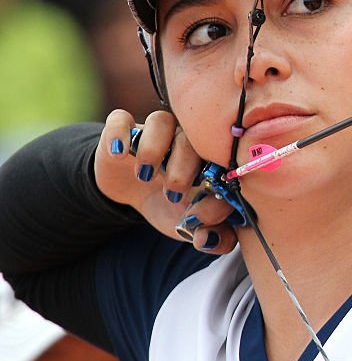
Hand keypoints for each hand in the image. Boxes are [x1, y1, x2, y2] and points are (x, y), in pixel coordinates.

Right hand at [95, 109, 237, 253]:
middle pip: (193, 136)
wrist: (132, 192)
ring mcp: (155, 131)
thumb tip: (208, 240)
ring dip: (154, 149)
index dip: (216, 182)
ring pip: (161, 122)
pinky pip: (120, 120)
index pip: (223, 158)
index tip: (202, 211)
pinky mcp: (123, 130)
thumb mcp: (189, 225)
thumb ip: (210, 236)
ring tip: (146, 176)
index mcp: (210, 157)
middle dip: (185, 166)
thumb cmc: (170, 204)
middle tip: (174, 193)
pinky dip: (118, 134)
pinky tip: (119, 153)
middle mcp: (186, 138)